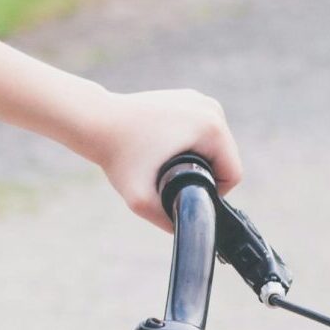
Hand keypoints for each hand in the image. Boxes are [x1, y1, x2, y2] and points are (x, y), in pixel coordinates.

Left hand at [82, 88, 243, 230]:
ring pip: (215, 145)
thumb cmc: (118, 156)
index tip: (181, 194)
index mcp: (212, 127)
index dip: (213, 194)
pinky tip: (166, 149)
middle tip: (170, 182)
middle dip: (205, 176)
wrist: (97, 121)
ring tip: (166, 165)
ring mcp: (200, 99)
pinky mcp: (188, 97)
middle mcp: (211, 108)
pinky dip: (190, 144)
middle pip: (226, 159)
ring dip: (199, 160)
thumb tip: (188, 232)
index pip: (233, 174)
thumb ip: (167, 221)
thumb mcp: (141, 200)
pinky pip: (202, 131)